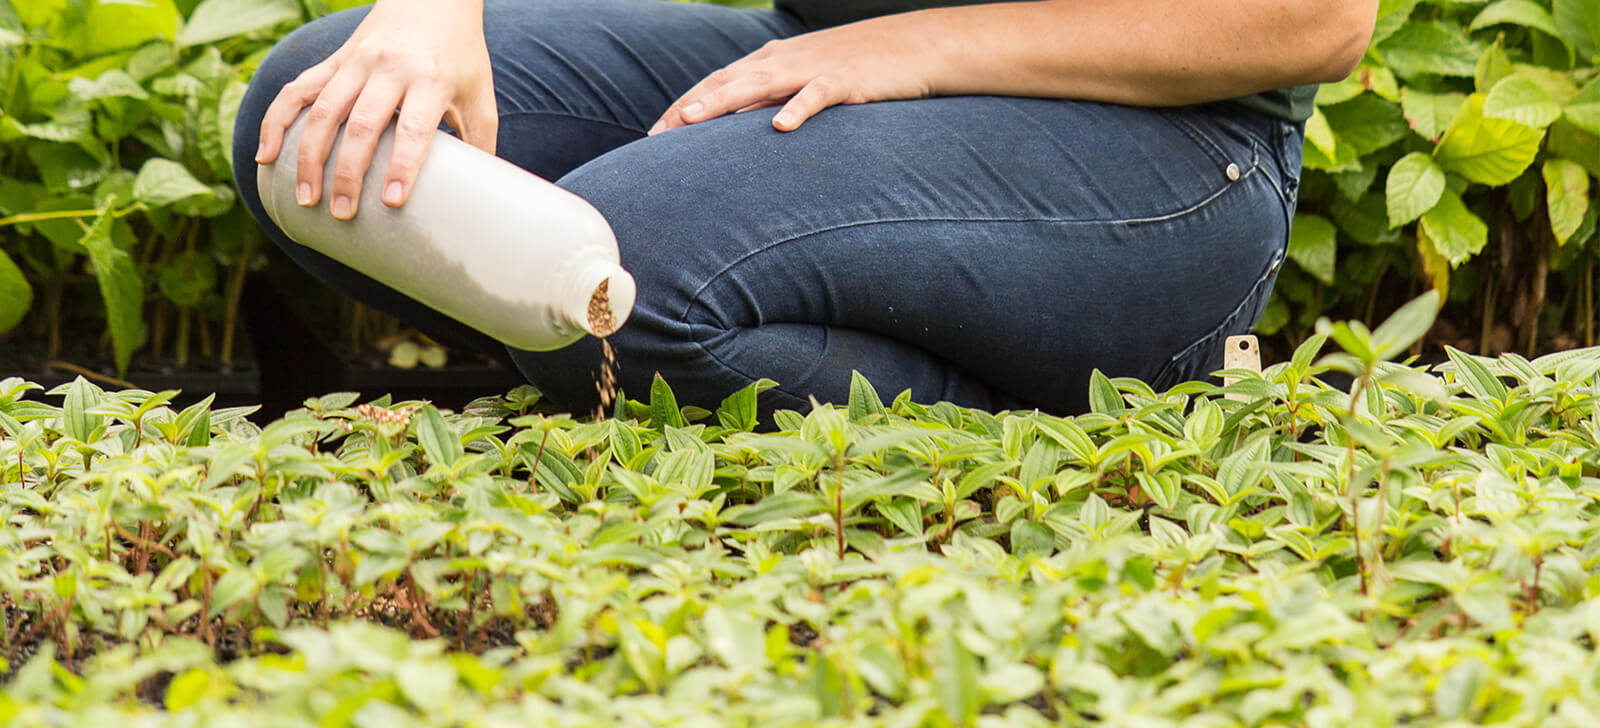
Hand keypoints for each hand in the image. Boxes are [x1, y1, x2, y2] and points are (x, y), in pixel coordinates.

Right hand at [254, 0, 495, 219]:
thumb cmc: (461, 56)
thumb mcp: (480, 95)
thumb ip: (481, 143)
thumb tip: (480, 197)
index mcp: (430, 79)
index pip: (414, 128)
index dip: (402, 165)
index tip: (390, 201)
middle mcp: (389, 68)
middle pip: (362, 125)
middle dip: (347, 172)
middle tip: (341, 213)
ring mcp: (356, 61)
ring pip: (324, 111)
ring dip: (309, 156)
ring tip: (305, 197)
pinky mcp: (334, 59)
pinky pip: (297, 90)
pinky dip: (277, 121)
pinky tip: (266, 155)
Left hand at [648, 18, 936, 134]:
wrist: (917, 46)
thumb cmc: (859, 68)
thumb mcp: (808, 81)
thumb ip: (775, 101)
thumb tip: (742, 134)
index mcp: (772, 62)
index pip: (716, 83)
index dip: (683, 107)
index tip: (654, 136)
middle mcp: (784, 61)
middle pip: (727, 83)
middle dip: (689, 108)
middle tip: (657, 137)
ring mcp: (814, 68)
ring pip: (761, 84)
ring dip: (724, 102)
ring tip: (693, 121)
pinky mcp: (847, 80)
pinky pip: (818, 94)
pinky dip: (798, 108)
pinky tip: (780, 126)